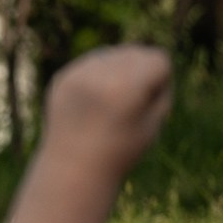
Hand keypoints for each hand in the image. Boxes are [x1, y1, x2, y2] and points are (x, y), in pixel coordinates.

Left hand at [40, 45, 173, 178]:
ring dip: (117, 72)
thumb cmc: (122, 149)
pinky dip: (97, 77)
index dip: (160, 84)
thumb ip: (157, 83)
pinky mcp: (62, 77)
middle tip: (124, 108)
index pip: (159, 59)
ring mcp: (77, 73)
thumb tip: (142, 54)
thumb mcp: (154, 119)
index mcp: (126, 85)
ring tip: (108, 104)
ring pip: (113, 53)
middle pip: (137, 52)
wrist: (72, 169)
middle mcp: (100, 74)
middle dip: (139, 75)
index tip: (144, 110)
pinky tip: (90, 103)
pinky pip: (92, 63)